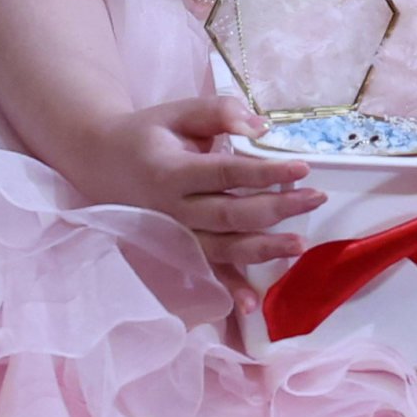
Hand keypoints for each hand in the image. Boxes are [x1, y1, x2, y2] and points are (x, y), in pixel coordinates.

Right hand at [78, 93, 322, 269]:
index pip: (225, 173)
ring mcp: (174, 235)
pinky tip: (252, 304)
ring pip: (223, 248)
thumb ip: (219, 113)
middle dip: (277, 208)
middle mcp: (172, 209)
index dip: (264, 172)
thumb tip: (261, 128)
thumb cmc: (148, 134)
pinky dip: (228, 289)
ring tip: (300, 245)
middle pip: (230, 214)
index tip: (303, 168)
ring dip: (263, 250)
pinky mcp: (176, 250)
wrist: (101, 162)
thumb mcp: (178, 112)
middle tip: (316, 198)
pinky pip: (205, 272)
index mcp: (172, 171)